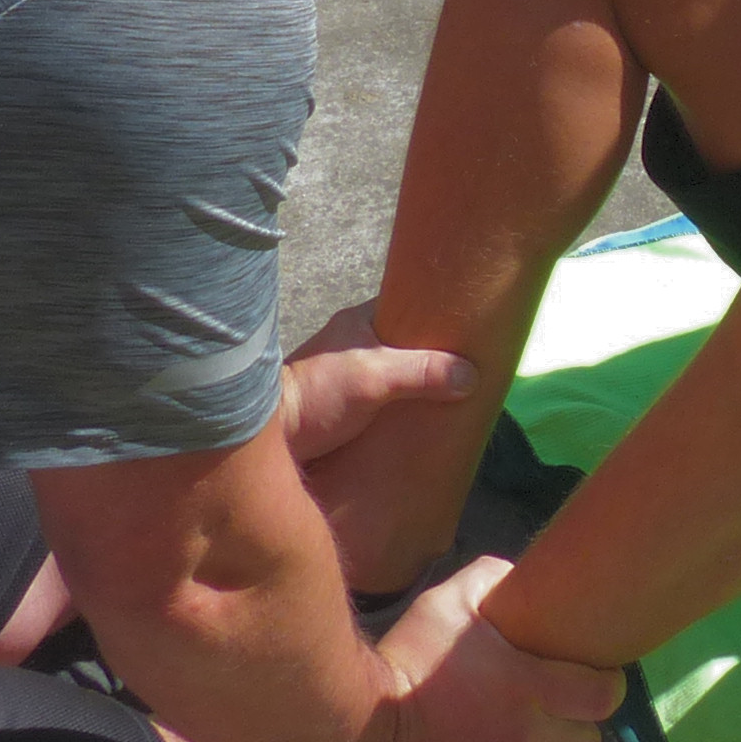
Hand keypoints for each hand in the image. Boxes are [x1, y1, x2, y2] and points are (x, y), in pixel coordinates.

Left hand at [279, 302, 476, 464]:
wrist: (266, 437)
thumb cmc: (316, 395)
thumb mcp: (374, 378)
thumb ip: (421, 372)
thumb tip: (471, 375)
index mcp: (360, 322)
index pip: (409, 304)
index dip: (439, 310)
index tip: (472, 321)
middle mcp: (356, 343)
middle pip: (408, 341)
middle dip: (437, 352)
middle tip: (475, 362)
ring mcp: (351, 375)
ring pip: (399, 372)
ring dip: (422, 383)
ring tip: (459, 393)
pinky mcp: (349, 406)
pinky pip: (389, 398)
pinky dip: (407, 404)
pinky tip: (427, 416)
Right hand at [343, 555, 623, 741]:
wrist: (355, 731)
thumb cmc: (405, 661)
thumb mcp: (445, 602)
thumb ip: (489, 580)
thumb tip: (515, 578)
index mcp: (529, 689)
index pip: (604, 698)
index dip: (606, 687)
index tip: (595, 677)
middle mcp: (526, 739)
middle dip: (577, 724)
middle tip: (553, 706)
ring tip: (513, 733)